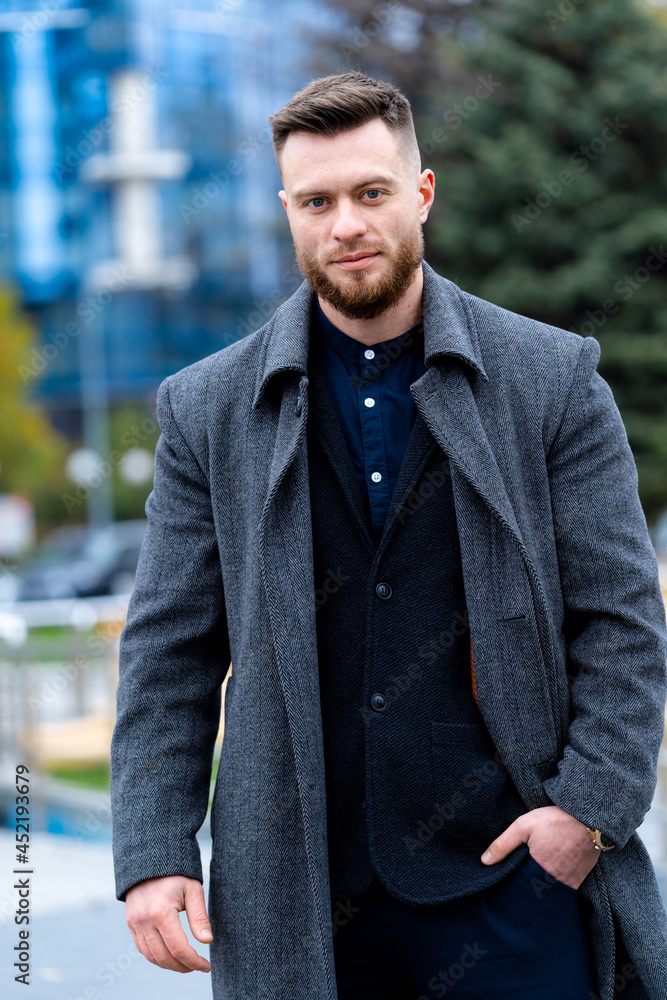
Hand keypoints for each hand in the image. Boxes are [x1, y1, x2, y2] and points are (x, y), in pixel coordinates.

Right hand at [125, 874, 212, 972]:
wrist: (150, 858)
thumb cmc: (176, 873)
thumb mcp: (193, 890)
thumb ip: (199, 917)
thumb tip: (207, 941)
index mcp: (161, 912)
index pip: (179, 949)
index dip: (194, 962)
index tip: (207, 966)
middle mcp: (144, 920)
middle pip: (164, 958)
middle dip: (183, 967)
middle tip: (197, 966)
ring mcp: (134, 923)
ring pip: (151, 957)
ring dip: (169, 965)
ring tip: (186, 963)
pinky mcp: (130, 923)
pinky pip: (142, 949)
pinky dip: (156, 957)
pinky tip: (170, 955)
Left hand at [480, 805, 599, 888]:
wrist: (588, 819)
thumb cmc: (555, 820)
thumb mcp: (524, 826)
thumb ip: (503, 844)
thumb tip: (484, 861)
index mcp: (536, 870)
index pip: (519, 886)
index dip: (514, 883)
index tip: (510, 877)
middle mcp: (553, 881)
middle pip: (535, 890)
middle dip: (528, 886)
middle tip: (523, 875)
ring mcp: (568, 883)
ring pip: (549, 891)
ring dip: (542, 886)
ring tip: (538, 874)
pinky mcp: (579, 880)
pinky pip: (564, 888)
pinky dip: (557, 883)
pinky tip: (553, 871)